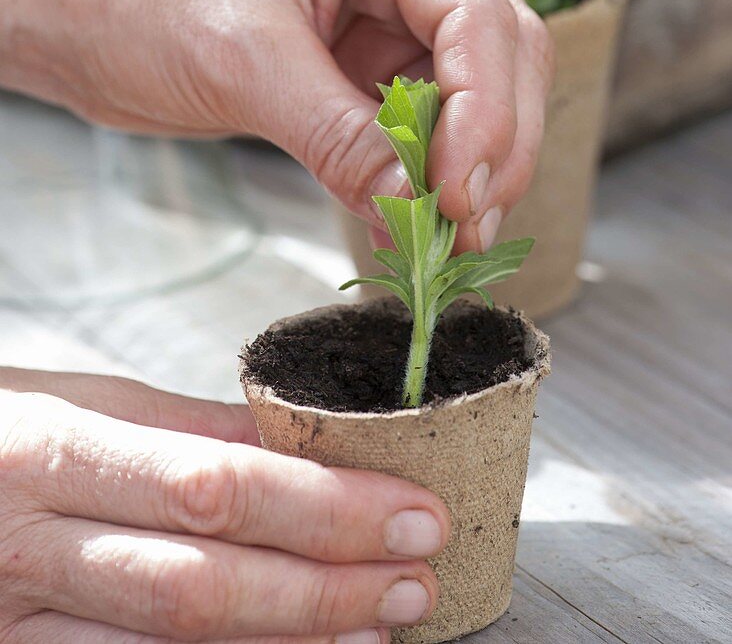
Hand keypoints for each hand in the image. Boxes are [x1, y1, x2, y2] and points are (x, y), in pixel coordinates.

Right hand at [0, 370, 447, 640]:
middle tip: (416, 580)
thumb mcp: (86, 403)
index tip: (412, 510)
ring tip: (377, 626)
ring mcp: (15, 628)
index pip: (213, 486)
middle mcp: (31, 549)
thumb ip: (191, 431)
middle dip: (326, 590)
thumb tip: (302, 444)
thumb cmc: (5, 431)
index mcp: (54, 453)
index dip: (324, 508)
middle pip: (200, 587)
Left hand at [1, 0, 552, 251]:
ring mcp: (392, 10)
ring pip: (477, 94)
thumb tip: (415, 208)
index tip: (460, 191)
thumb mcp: (244, 61)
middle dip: (492, 144)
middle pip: (499, 53)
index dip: (484, 108)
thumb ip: (338, 136)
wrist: (85, 12)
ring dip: (470, 168)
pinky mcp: (371, 62)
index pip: (473, 12)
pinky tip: (413, 222)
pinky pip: (426, 124)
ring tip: (450, 239)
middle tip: (468, 227)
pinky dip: (426, 175)